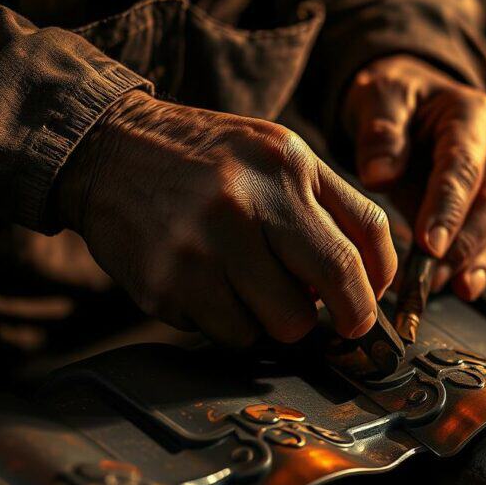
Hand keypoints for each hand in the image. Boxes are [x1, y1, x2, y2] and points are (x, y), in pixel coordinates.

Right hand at [57, 91, 396, 345]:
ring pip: (282, 324)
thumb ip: (327, 204)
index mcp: (286, 164)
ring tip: (250, 287)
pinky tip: (209, 287)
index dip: (378, 283)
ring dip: (276, 319)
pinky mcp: (167, 284)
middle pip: (334, 283)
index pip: (365, 235)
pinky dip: (229, 322)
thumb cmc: (203, 159)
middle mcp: (247, 200)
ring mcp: (203, 246)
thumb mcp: (274, 152)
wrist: (107, 151)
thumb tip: (368, 279)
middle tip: (334, 322)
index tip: (368, 305)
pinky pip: (229, 333)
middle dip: (345, 316)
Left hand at [343, 55, 485, 299]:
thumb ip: (380, 134)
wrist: (414, 105)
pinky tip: (465, 287)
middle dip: (465, 243)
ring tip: (457, 288)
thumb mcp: (379, 98)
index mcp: (474, 115)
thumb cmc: (398, 101)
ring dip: (481, 261)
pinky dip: (485, 266)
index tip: (427, 243)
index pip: (464, 167)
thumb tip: (379, 176)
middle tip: (436, 274)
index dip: (448, 208)